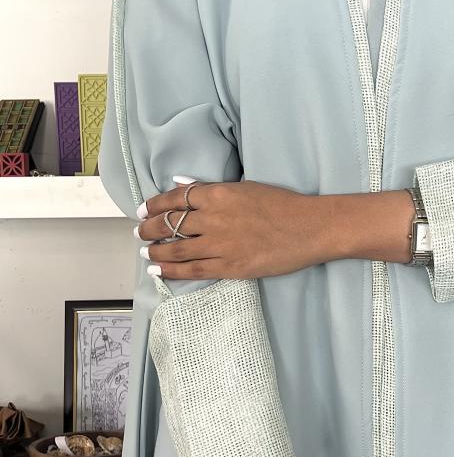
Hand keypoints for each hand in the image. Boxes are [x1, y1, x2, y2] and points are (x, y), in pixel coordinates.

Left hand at [134, 177, 415, 279]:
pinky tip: (158, 271)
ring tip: (146, 252)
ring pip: (176, 249)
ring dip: (156, 251)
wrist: (310, 228)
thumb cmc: (284, 205)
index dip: (155, 204)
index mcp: (218, 195)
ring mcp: (220, 245)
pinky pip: (192, 270)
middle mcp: (213, 219)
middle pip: (170, 224)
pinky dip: (171, 271)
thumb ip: (212, 189)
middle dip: (150, 229)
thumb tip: (183, 186)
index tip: (144, 209)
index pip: (175, 198)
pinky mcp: (230, 266)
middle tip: (140, 232)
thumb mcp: (247, 187)